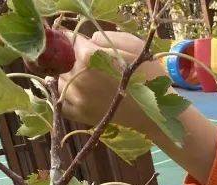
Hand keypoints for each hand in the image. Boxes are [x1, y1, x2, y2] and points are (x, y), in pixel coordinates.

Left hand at [57, 32, 216, 179]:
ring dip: (69, 77)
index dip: (76, 39)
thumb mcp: (135, 46)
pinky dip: (67, 96)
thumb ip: (107, 37)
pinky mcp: (80, 115)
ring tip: (88, 79)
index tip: (83, 43)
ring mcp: (77, 98)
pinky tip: (81, 93)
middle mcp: (78, 77)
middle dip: (74, 58)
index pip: (69, 39)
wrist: (157, 115)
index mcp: (89, 57)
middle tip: (92, 63)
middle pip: (63, 60)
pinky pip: (61, 101)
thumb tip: (88, 41)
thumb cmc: (149, 78)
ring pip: (59, 79)